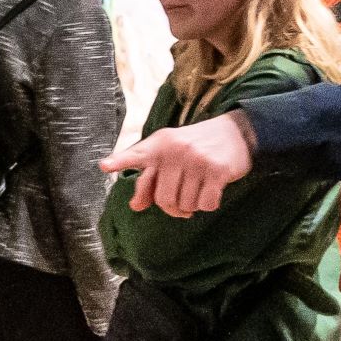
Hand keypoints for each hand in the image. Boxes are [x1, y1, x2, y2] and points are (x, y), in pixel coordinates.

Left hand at [102, 113, 252, 216]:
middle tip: (181, 203)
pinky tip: (212, 192)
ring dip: (193, 206)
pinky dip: (208, 205)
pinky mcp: (217, 170)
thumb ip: (150, 179)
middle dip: (173, 208)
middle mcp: (176, 150)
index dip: (119, 161)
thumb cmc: (197, 146)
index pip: (136, 154)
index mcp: (160, 144)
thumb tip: (135, 206)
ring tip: (198, 191)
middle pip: (164, 199)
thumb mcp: (171, 154)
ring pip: (186, 204)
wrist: (236, 132)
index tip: (104, 166)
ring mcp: (197, 160)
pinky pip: (205, 204)